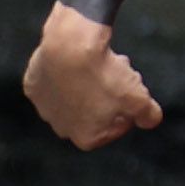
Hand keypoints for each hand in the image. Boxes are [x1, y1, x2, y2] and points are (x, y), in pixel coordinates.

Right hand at [28, 7, 159, 147]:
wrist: (70, 47)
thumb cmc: (105, 77)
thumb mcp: (138, 98)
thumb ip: (148, 114)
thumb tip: (151, 120)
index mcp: (86, 137)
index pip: (116, 128)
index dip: (130, 110)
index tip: (135, 93)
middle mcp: (61, 128)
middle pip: (96, 111)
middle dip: (112, 95)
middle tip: (123, 76)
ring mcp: (44, 108)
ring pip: (76, 95)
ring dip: (93, 83)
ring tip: (107, 63)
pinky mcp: (33, 87)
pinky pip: (57, 80)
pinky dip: (70, 70)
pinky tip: (82, 56)